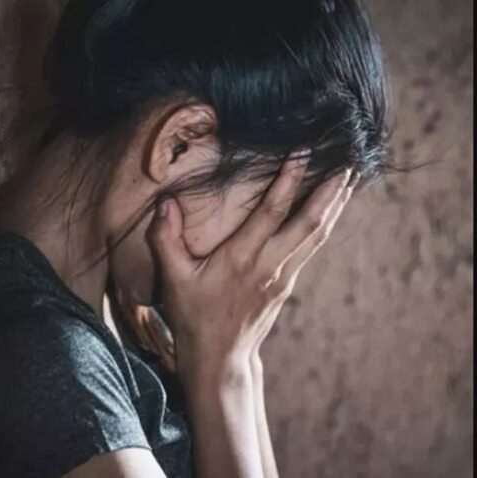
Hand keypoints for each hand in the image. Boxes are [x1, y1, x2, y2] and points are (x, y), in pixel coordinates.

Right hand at [148, 160, 355, 372]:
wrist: (220, 356)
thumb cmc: (194, 316)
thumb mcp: (173, 279)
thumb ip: (165, 239)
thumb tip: (166, 203)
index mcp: (242, 259)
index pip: (271, 213)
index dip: (288, 181)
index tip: (302, 153)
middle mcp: (269, 265)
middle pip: (309, 223)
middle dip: (329, 192)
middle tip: (348, 162)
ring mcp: (283, 276)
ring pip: (316, 235)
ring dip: (334, 206)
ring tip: (348, 178)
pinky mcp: (287, 283)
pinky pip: (311, 246)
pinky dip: (324, 224)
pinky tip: (330, 211)